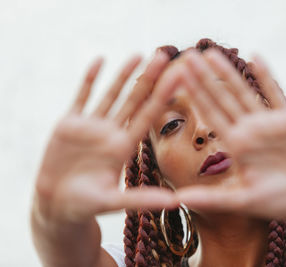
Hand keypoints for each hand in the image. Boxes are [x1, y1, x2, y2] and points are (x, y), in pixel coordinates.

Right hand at [34, 52, 179, 222]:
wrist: (57, 204)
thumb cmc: (86, 206)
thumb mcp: (114, 202)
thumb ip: (142, 199)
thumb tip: (177, 203)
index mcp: (123, 147)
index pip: (147, 116)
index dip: (162, 96)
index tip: (178, 77)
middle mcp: (111, 132)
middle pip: (134, 100)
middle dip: (148, 78)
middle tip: (164, 55)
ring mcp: (91, 126)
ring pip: (111, 94)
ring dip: (123, 74)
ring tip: (139, 54)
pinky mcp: (70, 123)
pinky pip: (81, 96)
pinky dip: (89, 79)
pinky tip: (100, 60)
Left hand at [174, 49, 285, 223]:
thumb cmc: (276, 203)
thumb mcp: (242, 201)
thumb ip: (212, 199)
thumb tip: (178, 200)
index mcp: (235, 145)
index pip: (210, 114)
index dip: (194, 95)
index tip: (176, 77)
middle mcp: (248, 129)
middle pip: (221, 98)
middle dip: (204, 77)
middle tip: (186, 56)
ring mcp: (267, 123)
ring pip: (244, 92)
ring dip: (228, 72)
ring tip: (211, 53)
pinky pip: (276, 95)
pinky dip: (267, 77)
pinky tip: (256, 58)